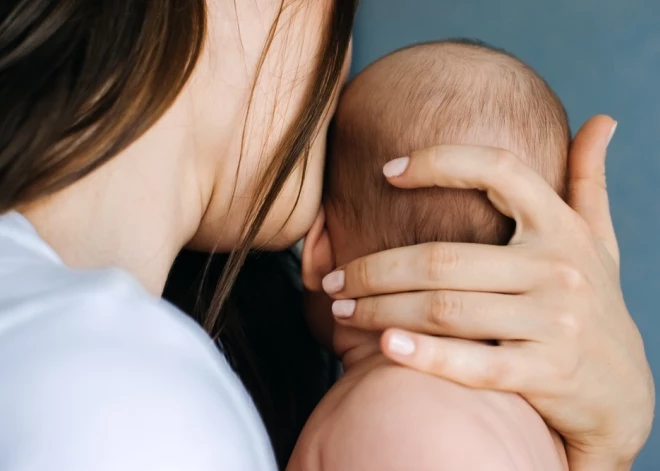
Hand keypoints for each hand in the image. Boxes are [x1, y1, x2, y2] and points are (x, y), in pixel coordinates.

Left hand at [321, 116, 653, 469]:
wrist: (623, 394)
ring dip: (379, 309)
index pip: (498, 170)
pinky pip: (472, 363)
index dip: (440, 162)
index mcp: (561, 227)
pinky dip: (424, 355)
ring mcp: (554, 322)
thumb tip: (602, 120)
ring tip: (340, 310)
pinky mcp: (545, 373)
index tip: (387, 170)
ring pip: (444, 308)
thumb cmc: (594, 305)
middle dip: (374, 270)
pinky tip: (383, 347)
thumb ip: (589, 180)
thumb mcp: (599, 240)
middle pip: (442, 258)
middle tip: (333, 281)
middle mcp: (558, 268)